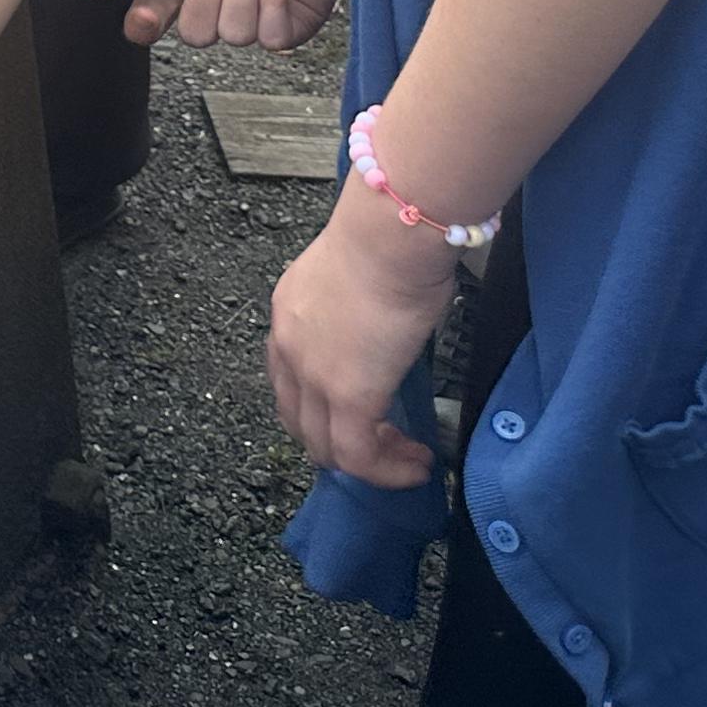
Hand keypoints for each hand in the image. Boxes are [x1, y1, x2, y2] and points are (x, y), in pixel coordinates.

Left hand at [269, 188, 458, 487]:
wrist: (391, 237)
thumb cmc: (388, 244)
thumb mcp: (356, 280)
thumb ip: (355, 314)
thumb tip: (384, 334)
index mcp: (288, 316)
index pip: (290, 381)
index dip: (322, 408)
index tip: (364, 415)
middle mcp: (288, 348)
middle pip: (300, 421)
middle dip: (341, 443)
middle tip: (386, 446)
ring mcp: (313, 374)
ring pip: (326, 447)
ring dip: (368, 463)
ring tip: (407, 459)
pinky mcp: (348, 395)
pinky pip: (359, 455)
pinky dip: (387, 470)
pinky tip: (417, 462)